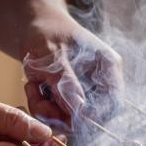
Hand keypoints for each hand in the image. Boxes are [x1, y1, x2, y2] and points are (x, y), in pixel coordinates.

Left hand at [22, 13, 123, 129]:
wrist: (32, 25)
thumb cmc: (46, 33)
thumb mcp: (53, 57)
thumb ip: (67, 83)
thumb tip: (81, 111)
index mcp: (107, 67)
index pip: (113, 104)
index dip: (93, 116)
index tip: (66, 117)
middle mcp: (101, 83)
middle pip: (91, 117)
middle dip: (62, 115)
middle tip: (39, 101)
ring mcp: (85, 92)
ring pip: (71, 120)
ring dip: (47, 111)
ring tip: (32, 87)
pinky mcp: (69, 99)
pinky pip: (58, 116)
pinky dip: (42, 107)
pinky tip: (33, 87)